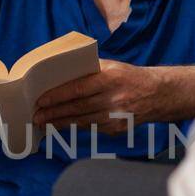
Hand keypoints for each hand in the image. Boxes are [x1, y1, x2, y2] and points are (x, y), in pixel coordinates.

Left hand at [33, 59, 158, 134]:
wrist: (157, 94)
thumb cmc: (128, 77)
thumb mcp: (112, 66)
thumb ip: (89, 70)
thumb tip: (60, 77)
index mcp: (110, 78)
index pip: (78, 89)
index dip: (57, 96)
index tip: (41, 100)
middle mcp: (113, 98)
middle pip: (77, 108)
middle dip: (54, 113)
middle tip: (36, 116)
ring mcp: (116, 116)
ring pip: (82, 121)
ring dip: (61, 123)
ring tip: (44, 123)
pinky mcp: (117, 129)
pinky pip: (91, 127)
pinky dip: (76, 126)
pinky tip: (63, 125)